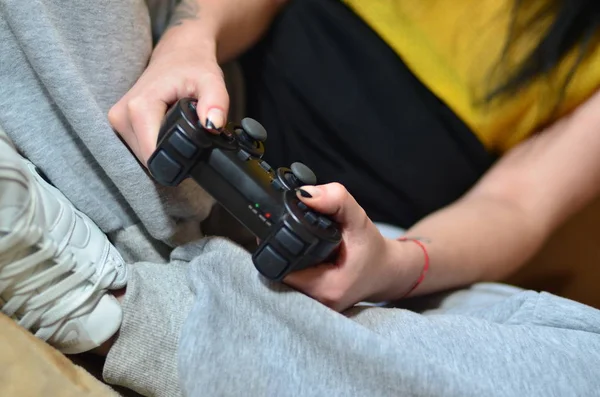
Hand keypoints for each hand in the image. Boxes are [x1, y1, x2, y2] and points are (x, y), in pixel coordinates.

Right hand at [108, 27, 227, 164]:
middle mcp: (121, 116)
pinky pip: (140, 147)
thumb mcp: (211, 81)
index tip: (195, 155)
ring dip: (164, 151)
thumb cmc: (194, 66)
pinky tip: (168, 131)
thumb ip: (216, 103)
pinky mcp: (120, 124)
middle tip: (191, 138)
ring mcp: (117, 121)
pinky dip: (157, 144)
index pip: (153, 155)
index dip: (176, 162)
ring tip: (178, 131)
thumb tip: (214, 125)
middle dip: (172, 156)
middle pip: (148, 158)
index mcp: (139, 108)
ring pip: (143, 156)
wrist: (179, 52)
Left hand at [284, 183, 423, 311]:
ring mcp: (313, 305)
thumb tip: (304, 193)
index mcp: (325, 289)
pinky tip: (300, 252)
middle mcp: (316, 302)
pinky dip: (292, 264)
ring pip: (283, 277)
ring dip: (284, 258)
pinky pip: (291, 281)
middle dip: (277, 250)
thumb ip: (335, 200)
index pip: (281, 268)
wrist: (387, 271)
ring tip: (293, 241)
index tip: (275, 227)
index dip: (274, 245)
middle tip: (282, 229)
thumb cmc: (373, 249)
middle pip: (277, 273)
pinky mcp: (312, 300)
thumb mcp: (358, 219)